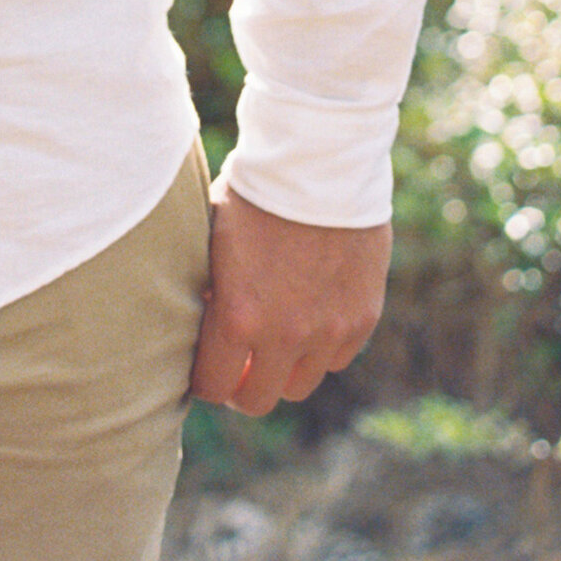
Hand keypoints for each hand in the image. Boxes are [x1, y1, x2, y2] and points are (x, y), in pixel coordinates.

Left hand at [189, 187, 390, 416]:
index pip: (214, 384)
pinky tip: (308, 318)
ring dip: (284, 370)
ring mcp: (328, 331)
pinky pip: (336, 358)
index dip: (204, 381)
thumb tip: (199, 318)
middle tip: (238, 366)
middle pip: (259, 400)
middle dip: (242, 387)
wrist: (318, 161)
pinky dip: (320, 348)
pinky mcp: (361, 318)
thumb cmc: (254, 192)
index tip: (203, 371)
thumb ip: (209, 288)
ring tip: (273, 341)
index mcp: (238, 316)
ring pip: (301, 384)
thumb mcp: (212, 237)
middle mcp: (285, 335)